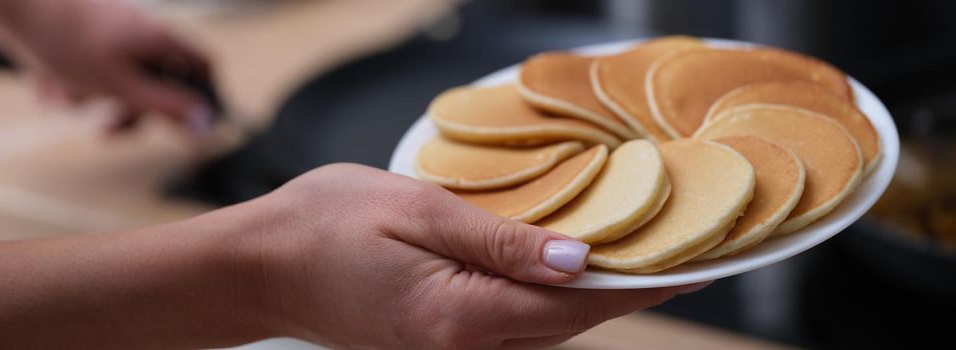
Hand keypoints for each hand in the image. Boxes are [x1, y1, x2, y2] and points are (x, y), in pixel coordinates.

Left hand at [0, 0, 212, 134]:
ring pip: (115, 80)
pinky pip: (86, 70)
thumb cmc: (66, 40)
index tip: (189, 126)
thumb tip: (207, 124)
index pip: (203, 67)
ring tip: (62, 93)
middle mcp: (140, 32)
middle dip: (128, 110)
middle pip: (155, 82)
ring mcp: (110, 32)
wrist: (11, 4)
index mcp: (159, 39)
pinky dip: (68, 82)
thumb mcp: (122, 86)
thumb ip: (167, 108)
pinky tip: (45, 80)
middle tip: (106, 129)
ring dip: (89, 97)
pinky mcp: (82, 36)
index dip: (202, 98)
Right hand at [220, 164, 707, 348]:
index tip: (693, 264)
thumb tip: (577, 260)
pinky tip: (565, 270)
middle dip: (627, 291)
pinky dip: (549, 301)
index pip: (574, 304)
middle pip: (567, 322)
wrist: (261, 266)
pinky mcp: (440, 341)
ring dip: (592, 297)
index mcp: (460, 315)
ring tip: (638, 258)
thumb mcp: (415, 211)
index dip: (639, 284)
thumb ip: (499, 239)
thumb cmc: (325, 226)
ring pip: (544, 328)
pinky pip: (514, 326)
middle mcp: (463, 347)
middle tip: (680, 253)